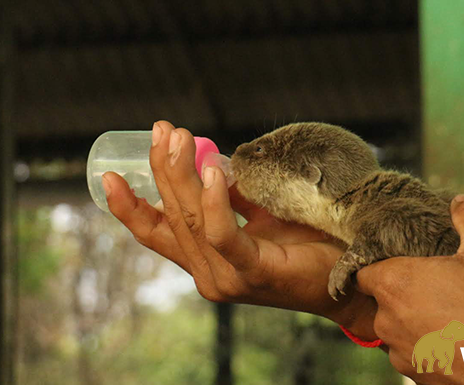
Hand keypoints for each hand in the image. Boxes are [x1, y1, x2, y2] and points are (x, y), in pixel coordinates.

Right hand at [102, 121, 377, 338]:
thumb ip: (233, 197)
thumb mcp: (263, 213)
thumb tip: (208, 159)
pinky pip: (222, 233)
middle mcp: (210, 275)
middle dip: (161, 170)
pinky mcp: (252, 273)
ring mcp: (227, 278)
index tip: (109, 174)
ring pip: (191, 221)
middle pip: (172, 218)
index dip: (132, 206)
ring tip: (175, 138)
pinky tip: (212, 169)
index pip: (159, 234)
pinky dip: (213, 201)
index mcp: (208, 262)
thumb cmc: (310, 244)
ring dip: (180, 176)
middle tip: (160, 130)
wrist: (353, 276)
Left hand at [356, 196, 463, 383]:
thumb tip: (460, 201)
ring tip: (457, 314)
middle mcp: (388, 323)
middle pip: (383, 300)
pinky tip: (462, 340)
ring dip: (419, 322)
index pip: (363, 269)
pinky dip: (433, 347)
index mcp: (395, 284)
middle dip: (406, 292)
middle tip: (443, 284)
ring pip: (400, 331)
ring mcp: (402, 355)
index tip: (408, 260)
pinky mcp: (420, 379)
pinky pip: (418, 355)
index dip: (381, 262)